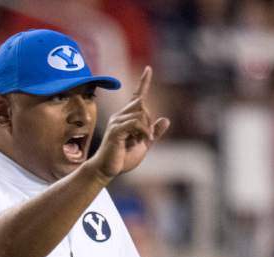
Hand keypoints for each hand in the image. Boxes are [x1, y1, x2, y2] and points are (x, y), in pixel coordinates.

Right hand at [87, 66, 169, 181]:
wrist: (107, 170)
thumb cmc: (122, 158)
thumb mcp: (143, 145)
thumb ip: (153, 133)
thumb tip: (166, 119)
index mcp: (126, 118)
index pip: (137, 97)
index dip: (143, 82)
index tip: (148, 69)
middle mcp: (120, 116)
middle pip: (141, 104)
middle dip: (149, 118)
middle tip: (149, 137)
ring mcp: (116, 122)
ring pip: (139, 113)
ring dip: (146, 127)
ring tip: (144, 141)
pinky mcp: (115, 130)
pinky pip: (135, 122)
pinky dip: (143, 131)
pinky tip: (141, 141)